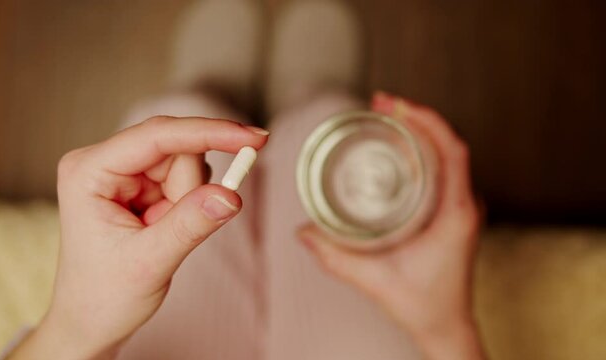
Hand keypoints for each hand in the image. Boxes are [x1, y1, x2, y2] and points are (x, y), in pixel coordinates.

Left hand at [8, 117, 268, 359]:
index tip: (253, 138)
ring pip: (187, 163)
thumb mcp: (149, 263)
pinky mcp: (143, 185)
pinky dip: (190, 204)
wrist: (92, 321)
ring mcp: (125, 172)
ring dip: (190, 201)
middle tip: (174, 231)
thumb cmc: (104, 296)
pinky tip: (165, 228)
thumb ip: (190, 225)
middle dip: (191, 190)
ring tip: (160, 235)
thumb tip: (232, 194)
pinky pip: (187, 178)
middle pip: (177, 149)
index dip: (209, 132)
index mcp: (89, 171)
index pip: (157, 136)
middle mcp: (105, 162)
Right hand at [298, 92, 483, 359]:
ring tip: (388, 117)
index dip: (426, 120)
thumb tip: (304, 232)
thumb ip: (335, 258)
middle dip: (416, 118)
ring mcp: (460, 208)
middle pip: (448, 145)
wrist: (445, 326)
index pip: (451, 151)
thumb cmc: (423, 306)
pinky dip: (422, 151)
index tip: (397, 105)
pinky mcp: (452, 213)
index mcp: (455, 214)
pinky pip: (443, 170)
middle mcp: (464, 206)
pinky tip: (399, 149)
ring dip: (420, 132)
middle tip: (382, 102)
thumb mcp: (374, 280)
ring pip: (447, 155)